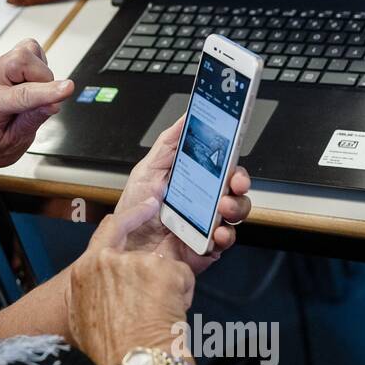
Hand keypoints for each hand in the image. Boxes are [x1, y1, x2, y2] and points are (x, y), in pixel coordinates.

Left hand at [0, 39, 74, 178]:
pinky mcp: (2, 62)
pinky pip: (28, 50)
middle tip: (42, 100)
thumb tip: (55, 102)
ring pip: (27, 51)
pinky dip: (37, 65)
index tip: (67, 89)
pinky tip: (29, 83)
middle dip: (44, 79)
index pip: (23, 94)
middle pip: (23, 60)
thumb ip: (34, 119)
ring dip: (40, 72)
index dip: (47, 91)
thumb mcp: (15, 142)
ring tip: (33, 93)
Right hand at [66, 207, 196, 364]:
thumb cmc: (111, 354)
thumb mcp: (86, 319)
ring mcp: (134, 264)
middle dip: (156, 269)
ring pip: (164, 267)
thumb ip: (95, 294)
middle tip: (163, 286)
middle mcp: (106, 262)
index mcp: (84, 273)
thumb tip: (107, 292)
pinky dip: (183, 294)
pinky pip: (183, 276)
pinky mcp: (161, 271)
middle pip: (141, 253)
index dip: (132, 217)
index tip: (148, 208)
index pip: (109, 230)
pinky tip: (171, 315)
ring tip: (159, 318)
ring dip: (168, 289)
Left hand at [114, 116, 251, 274]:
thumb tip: (186, 117)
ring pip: (237, 212)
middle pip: (236, 188)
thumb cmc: (133, 211)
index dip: (231, 158)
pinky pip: (225, 241)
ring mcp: (207, 225)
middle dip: (241, 182)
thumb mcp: (146, 170)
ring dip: (236, 207)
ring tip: (222, 207)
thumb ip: (168, 144)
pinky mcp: (206, 247)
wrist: (123, 246)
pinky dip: (224, 236)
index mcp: (194, 182)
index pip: (221, 167)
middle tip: (235, 181)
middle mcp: (204, 202)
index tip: (234, 151)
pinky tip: (216, 232)